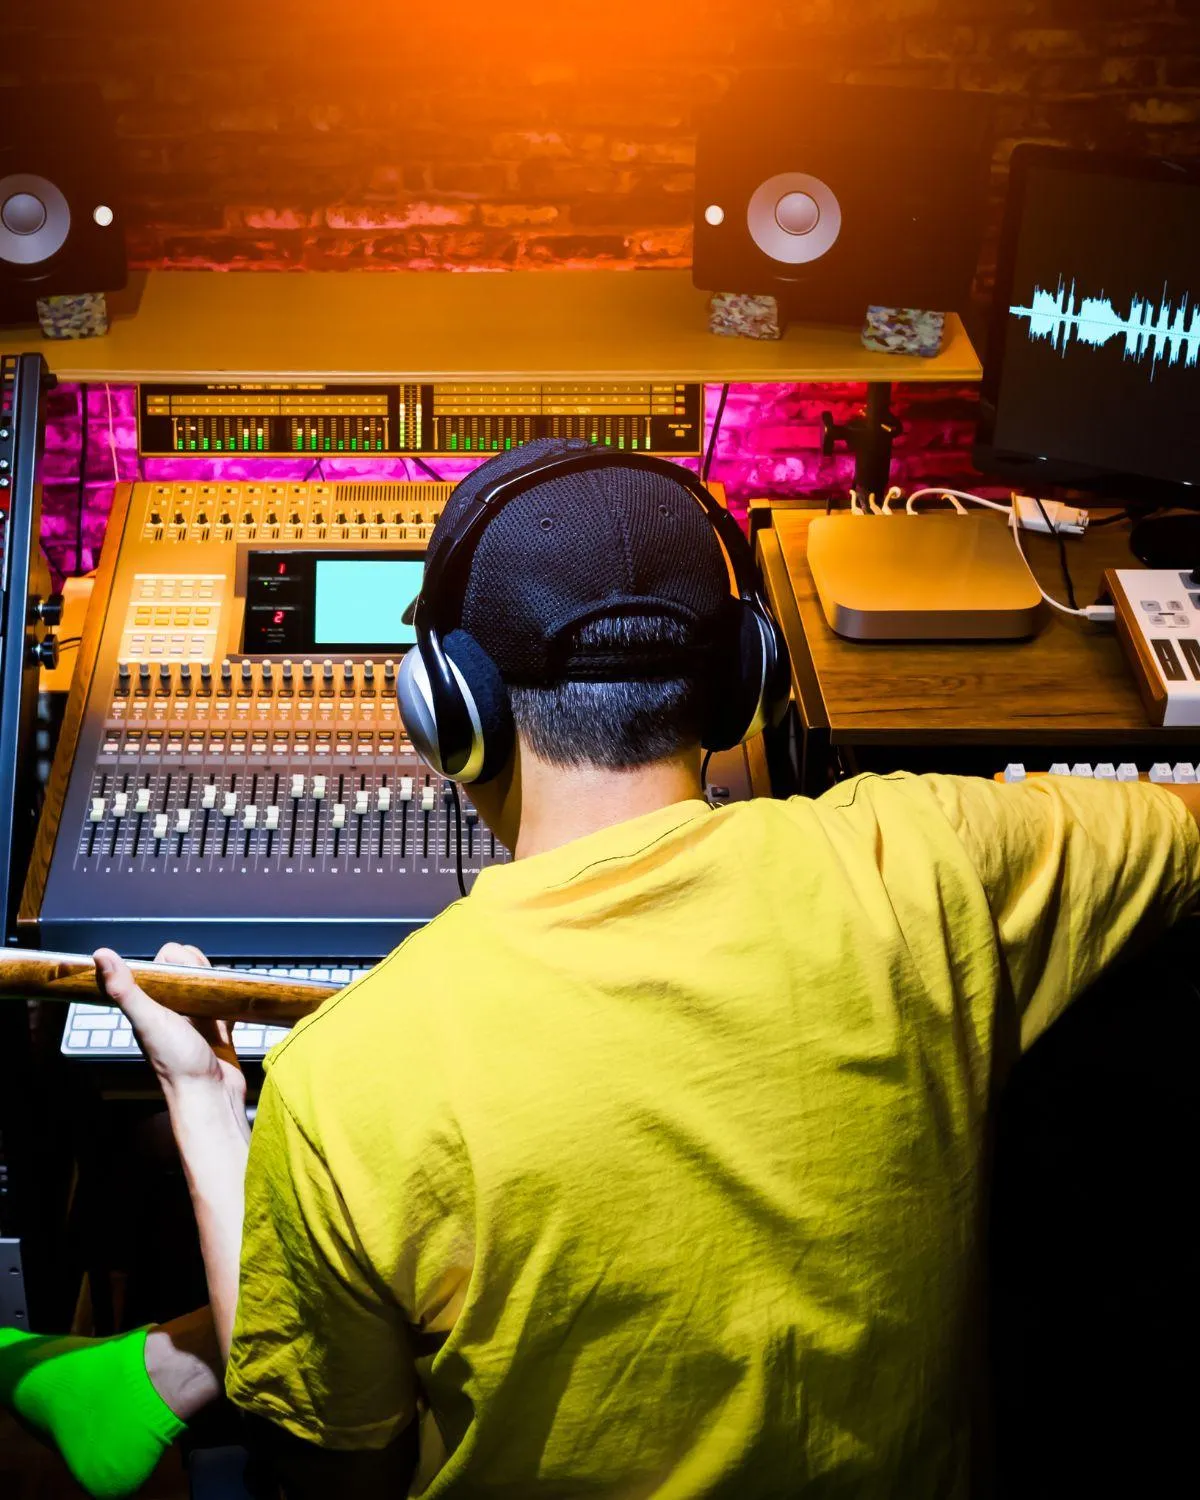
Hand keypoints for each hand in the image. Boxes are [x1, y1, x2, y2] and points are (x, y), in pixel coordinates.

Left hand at [93, 943, 243, 1100]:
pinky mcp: (217, 1027)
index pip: (167, 958)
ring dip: (217, 983)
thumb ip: (125, 989)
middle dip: (202, 969)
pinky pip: (226, 1000)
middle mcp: (172, 1007)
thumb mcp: (148, 1021)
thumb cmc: (176, 1063)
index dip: (178, 959)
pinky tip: (232, 1006)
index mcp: (151, 1002)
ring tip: (219, 1000)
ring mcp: (196, 1016)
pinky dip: (231, 999)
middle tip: (203, 993)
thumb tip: (100, 954)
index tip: (183, 977)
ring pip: (208, 979)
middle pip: (191, 965)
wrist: (210, 1096)